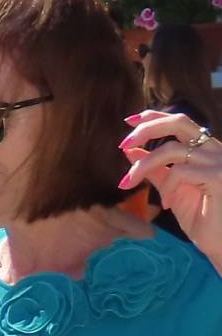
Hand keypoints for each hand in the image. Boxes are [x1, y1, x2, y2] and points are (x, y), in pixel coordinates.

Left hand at [122, 111, 221, 265]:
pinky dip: (168, 187)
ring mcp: (220, 162)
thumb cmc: (203, 218)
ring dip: (144, 167)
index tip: (129, 120)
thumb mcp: (172, 190)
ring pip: (172, 150)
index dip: (154, 117)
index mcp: (206, 150)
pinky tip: (168, 204)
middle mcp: (216, 150)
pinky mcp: (219, 177)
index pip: (180, 122)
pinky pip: (181, 172)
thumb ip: (155, 170)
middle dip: (147, 128)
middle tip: (123, 144)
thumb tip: (131, 150)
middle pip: (179, 121)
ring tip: (130, 184)